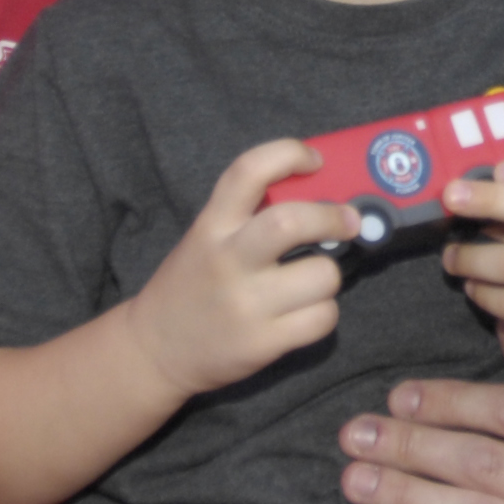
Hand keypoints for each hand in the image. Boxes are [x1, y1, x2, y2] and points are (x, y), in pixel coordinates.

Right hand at [117, 137, 351, 402]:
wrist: (155, 349)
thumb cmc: (191, 286)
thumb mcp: (205, 240)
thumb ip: (247, 218)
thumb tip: (317, 195)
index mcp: (211, 226)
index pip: (249, 171)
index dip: (289, 154)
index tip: (315, 161)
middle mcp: (227, 260)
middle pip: (291, 222)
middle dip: (333, 217)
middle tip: (349, 221)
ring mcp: (245, 303)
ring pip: (323, 275)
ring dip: (329, 276)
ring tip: (311, 282)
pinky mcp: (263, 342)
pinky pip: (323, 318)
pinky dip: (324, 313)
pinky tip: (304, 313)